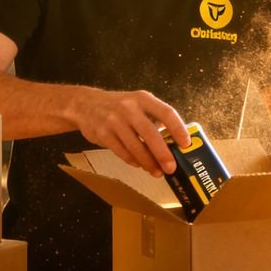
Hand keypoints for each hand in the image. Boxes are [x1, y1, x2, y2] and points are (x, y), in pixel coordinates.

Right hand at [68, 87, 187, 177]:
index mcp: (143, 99)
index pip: (166, 113)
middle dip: (163, 154)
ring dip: (148, 162)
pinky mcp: (103, 133)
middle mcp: (129, 108)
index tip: (186, 145)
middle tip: (171, 167)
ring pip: (135, 147)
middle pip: (151, 134)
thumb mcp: (137, 103)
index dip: (178, 130)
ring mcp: (114, 121)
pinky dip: (132, 161)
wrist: (85, 105)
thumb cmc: (118, 107)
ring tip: (156, 172)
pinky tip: (139, 164)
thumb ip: (153, 118)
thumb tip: (174, 143)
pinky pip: (122, 152)